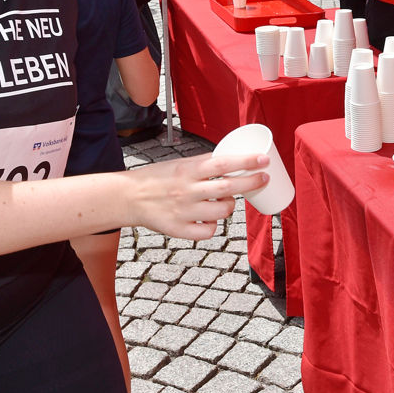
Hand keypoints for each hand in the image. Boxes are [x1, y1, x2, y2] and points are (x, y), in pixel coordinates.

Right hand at [130, 152, 268, 240]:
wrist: (129, 197)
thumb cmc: (158, 178)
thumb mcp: (179, 163)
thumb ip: (204, 163)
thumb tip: (233, 160)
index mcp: (188, 170)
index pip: (223, 164)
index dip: (246, 162)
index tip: (264, 160)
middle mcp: (187, 190)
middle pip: (227, 189)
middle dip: (251, 183)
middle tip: (264, 178)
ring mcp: (183, 212)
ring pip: (221, 213)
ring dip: (230, 206)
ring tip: (227, 201)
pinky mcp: (178, 229)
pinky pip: (207, 232)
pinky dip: (213, 226)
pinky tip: (210, 220)